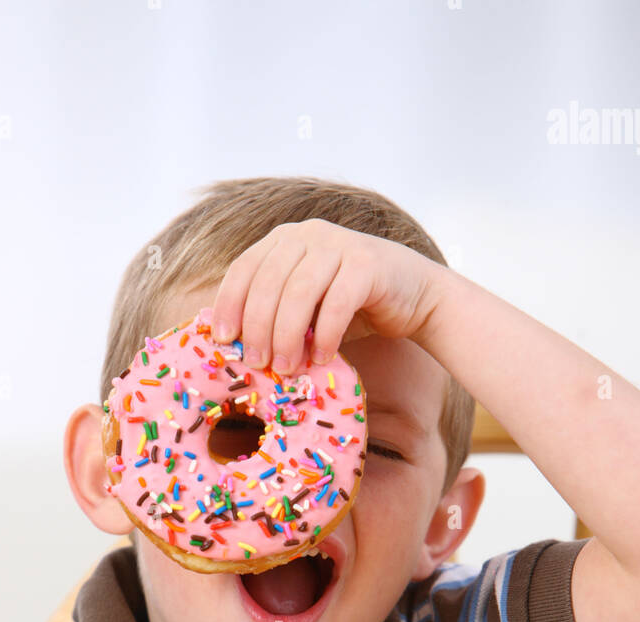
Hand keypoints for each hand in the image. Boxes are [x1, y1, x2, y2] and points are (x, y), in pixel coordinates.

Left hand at [210, 218, 444, 373]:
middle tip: (257, 364)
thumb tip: (234, 345)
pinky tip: (323, 358)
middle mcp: (308, 234)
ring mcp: (339, 244)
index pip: (244, 268)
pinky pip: (337, 303)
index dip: (229, 304)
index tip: (224, 340)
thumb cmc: (352, 307)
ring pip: (299, 293)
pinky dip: (326, 335)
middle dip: (258, 328)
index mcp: (285, 240)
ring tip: (287, 369)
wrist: (415, 295)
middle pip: (268, 283)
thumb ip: (274, 314)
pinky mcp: (368, 263)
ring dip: (288, 336)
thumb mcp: (305, 308)